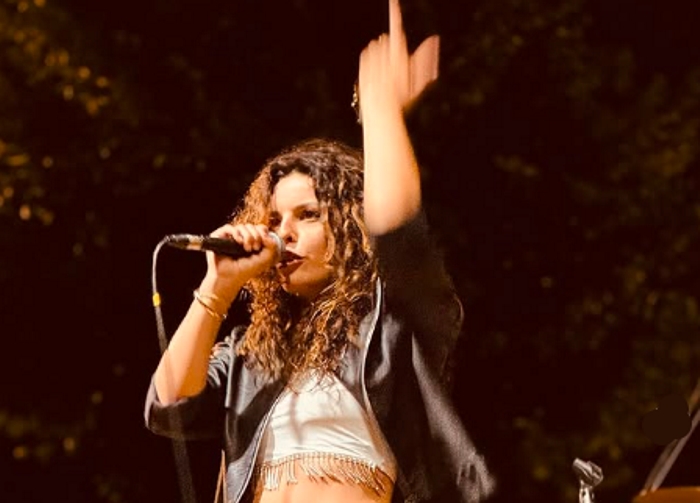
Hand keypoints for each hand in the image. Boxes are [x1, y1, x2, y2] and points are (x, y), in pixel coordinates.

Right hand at [198, 223, 278, 303]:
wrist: (230, 278)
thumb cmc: (246, 270)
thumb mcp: (264, 259)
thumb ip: (272, 247)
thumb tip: (267, 234)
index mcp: (252, 241)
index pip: (260, 228)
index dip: (263, 232)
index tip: (264, 243)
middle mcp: (241, 237)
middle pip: (252, 226)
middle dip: (257, 236)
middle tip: (255, 248)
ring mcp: (230, 236)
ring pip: (242, 226)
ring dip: (248, 236)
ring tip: (247, 249)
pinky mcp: (220, 236)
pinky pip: (229, 227)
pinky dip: (236, 233)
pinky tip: (239, 242)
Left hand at [358, 0, 439, 115]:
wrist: (380, 108)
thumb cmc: (402, 95)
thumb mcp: (418, 77)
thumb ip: (425, 58)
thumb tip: (434, 40)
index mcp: (398, 51)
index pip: (397, 26)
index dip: (395, 11)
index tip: (393, 0)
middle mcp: (383, 50)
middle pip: (388, 40)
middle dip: (391, 50)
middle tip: (397, 71)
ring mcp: (372, 55)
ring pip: (377, 47)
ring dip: (381, 56)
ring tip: (386, 76)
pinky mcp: (363, 62)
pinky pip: (367, 55)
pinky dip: (371, 62)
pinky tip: (376, 76)